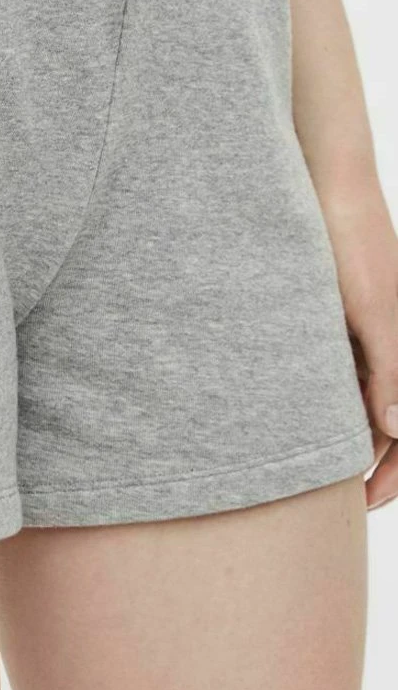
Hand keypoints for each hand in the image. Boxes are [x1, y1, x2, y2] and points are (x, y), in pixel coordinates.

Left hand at [319, 176, 397, 509]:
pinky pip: (344, 370)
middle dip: (370, 464)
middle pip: (390, 423)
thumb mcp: (369, 309)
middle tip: (334, 501)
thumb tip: (396, 433)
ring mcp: (370, 331)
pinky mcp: (344, 316)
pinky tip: (301, 417)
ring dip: (349, 434)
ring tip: (310, 468)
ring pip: (364, 400)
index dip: (392, 476)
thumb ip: (388, 371)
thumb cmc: (350, 240)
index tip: (360, 507)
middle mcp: (394, 342)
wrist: (325, 182)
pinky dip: (332, 398)